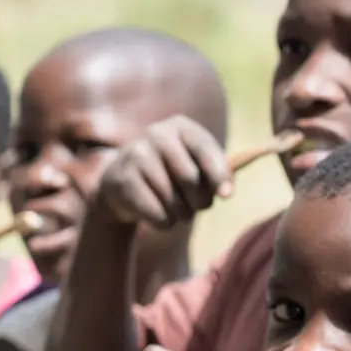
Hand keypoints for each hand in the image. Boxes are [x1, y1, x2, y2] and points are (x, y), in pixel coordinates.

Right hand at [94, 116, 232, 228]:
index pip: (204, 148)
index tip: (227, 195)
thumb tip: (227, 191)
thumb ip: (218, 174)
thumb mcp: (198, 166)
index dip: (218, 174)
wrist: (124, 182)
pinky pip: (157, 214)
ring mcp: (136, 154)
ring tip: (176, 209)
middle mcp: (157, 134)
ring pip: (172, 200)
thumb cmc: (172, 175)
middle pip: (190, 178)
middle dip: (199, 201)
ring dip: (182, 214)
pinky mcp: (123, 179)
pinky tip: (157, 214)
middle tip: (196, 205)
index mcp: (181, 127)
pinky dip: (164, 222)